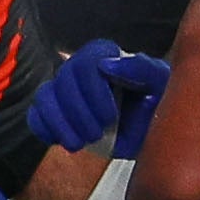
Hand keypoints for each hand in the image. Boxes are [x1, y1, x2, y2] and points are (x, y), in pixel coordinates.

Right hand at [26, 39, 168, 160]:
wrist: (155, 134)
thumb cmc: (161, 103)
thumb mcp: (162, 84)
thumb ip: (143, 68)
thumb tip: (107, 64)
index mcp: (105, 56)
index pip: (85, 63)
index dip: (92, 91)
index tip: (110, 116)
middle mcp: (80, 70)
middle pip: (63, 82)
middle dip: (79, 113)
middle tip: (98, 133)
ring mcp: (65, 93)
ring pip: (45, 97)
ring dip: (60, 123)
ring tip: (81, 143)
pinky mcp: (56, 115)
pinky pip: (36, 116)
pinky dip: (44, 128)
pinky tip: (64, 141)